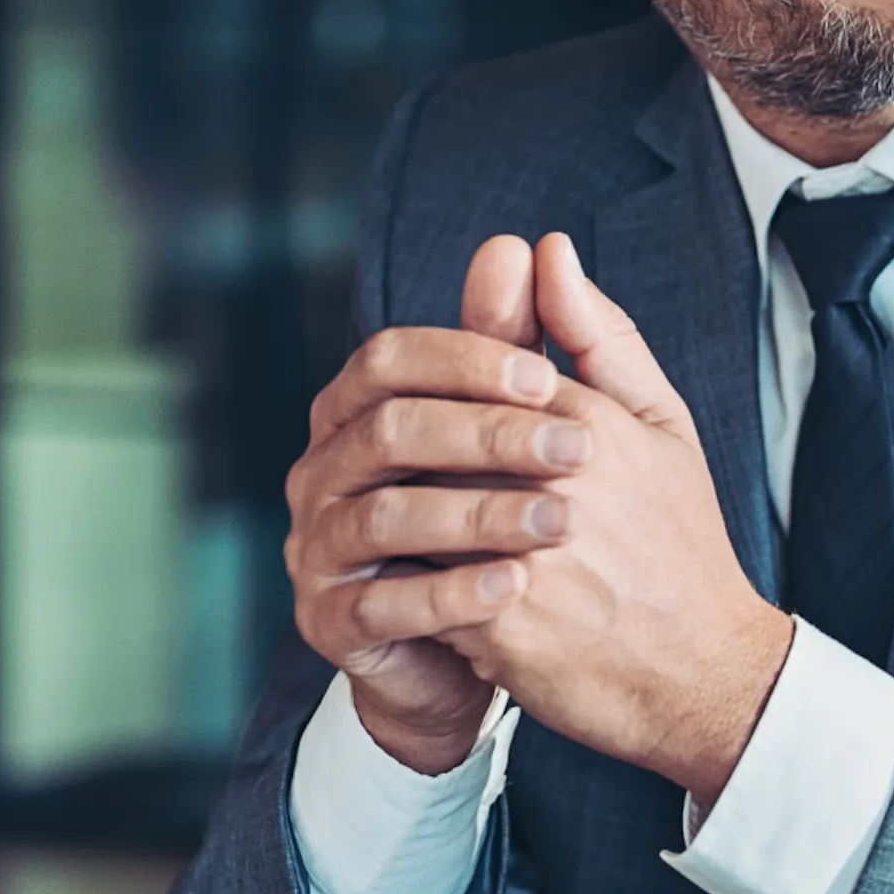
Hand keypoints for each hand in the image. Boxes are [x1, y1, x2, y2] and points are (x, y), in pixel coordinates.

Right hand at [284, 236, 592, 774]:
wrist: (475, 650)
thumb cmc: (501, 521)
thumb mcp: (524, 427)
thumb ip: (521, 341)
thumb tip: (531, 243)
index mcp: (358, 408)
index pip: (390, 356)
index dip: (465, 358)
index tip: (548, 376)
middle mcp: (322, 468)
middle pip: (387, 429)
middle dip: (484, 434)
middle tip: (576, 449)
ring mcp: (316, 546)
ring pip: (384, 515)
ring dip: (477, 514)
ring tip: (560, 521)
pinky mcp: (329, 621)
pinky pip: (383, 603)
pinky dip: (451, 592)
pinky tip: (517, 586)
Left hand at [436, 233, 795, 803]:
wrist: (704, 675)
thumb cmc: (678, 540)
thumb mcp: (659, 423)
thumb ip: (598, 335)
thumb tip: (546, 247)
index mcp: (588, 424)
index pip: (474, 376)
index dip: (444, 396)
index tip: (443, 423)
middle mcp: (554, 485)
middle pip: (432, 444)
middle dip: (415, 461)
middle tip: (416, 483)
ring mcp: (523, 559)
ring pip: (416, 515)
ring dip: (407, 524)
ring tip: (415, 533)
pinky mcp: (497, 630)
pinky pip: (421, 591)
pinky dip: (418, 590)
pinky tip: (434, 593)